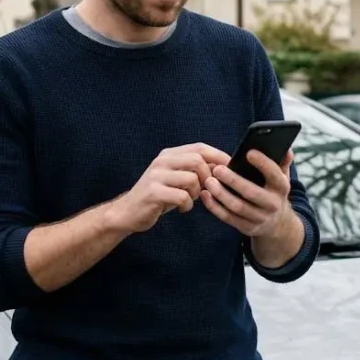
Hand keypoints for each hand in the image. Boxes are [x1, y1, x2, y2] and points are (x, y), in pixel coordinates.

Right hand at [107, 143, 230, 233]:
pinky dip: (188, 205)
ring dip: (197, 193)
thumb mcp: (176, 179)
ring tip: (190, 199)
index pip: (199, 147)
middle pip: (197, 160)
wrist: (128, 212)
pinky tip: (182, 209)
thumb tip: (223, 166)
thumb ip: (195, 171)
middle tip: (206, 190)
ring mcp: (156, 176)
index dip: (218, 156)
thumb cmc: (159, 196)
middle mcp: (162, 161)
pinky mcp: (153, 192)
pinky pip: (182, 196)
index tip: (230, 167)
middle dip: (208, 177)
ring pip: (191, 179)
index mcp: (169, 155)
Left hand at [201, 149, 293, 237]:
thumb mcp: (281, 177)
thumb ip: (282, 162)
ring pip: (238, 207)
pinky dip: (215, 207)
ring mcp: (260, 218)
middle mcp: (273, 204)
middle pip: (252, 193)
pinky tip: (205, 195)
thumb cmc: (273, 191)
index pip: (274, 174)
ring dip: (221, 194)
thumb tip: (285, 148)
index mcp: (282, 188)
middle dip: (234, 181)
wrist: (277, 223)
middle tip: (218, 169)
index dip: (263, 163)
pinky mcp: (247, 227)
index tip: (249, 152)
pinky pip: (228, 218)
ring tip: (209, 181)